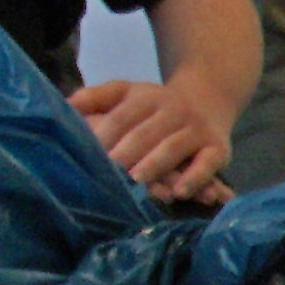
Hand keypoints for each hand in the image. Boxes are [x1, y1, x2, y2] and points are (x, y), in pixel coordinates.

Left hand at [76, 73, 233, 207]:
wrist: (209, 96)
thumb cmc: (156, 103)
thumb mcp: (127, 91)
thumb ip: (97, 96)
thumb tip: (66, 104)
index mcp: (145, 97)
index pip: (121, 117)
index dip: (104, 136)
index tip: (87, 155)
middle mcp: (172, 111)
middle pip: (145, 134)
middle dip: (125, 154)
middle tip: (108, 174)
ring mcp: (196, 129)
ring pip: (173, 148)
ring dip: (154, 166)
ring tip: (136, 183)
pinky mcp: (218, 148)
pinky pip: (207, 164)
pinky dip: (195, 178)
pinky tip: (179, 192)